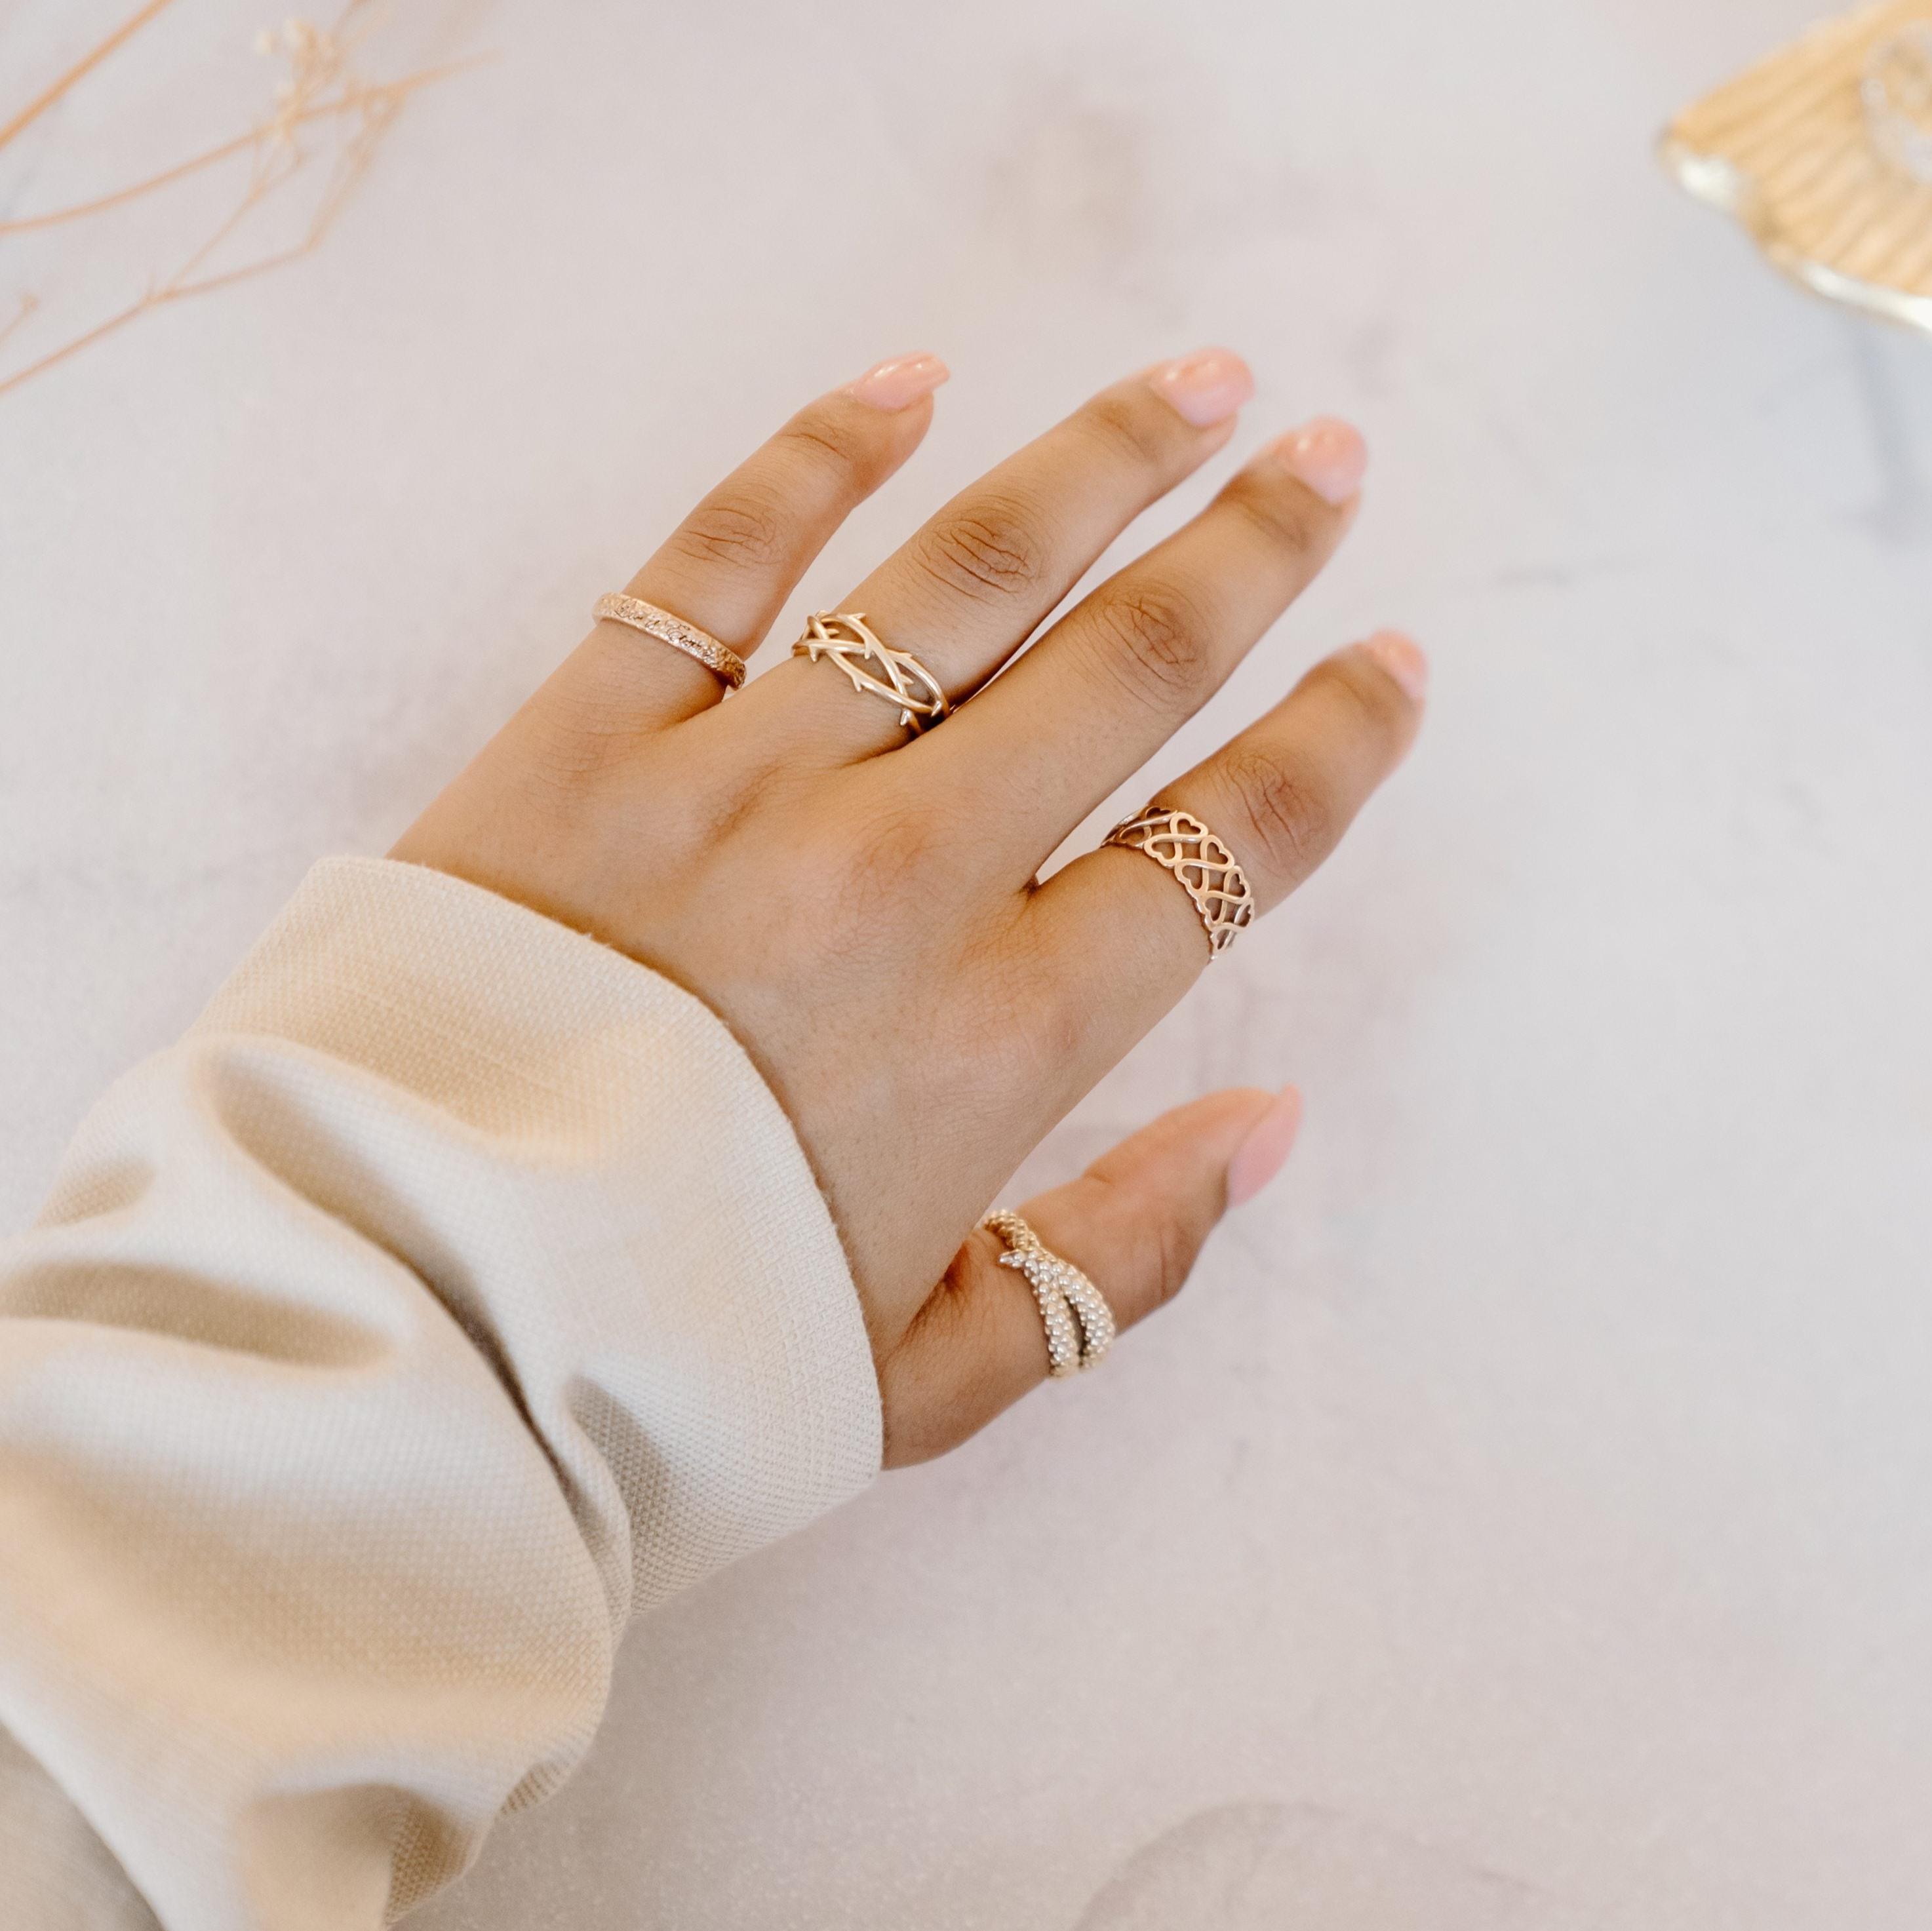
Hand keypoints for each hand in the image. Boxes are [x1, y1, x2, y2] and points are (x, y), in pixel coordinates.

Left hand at [392, 348, 1424, 1463]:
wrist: (390, 1322)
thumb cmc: (666, 1365)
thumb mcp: (925, 1375)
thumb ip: (1119, 1258)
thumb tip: (1270, 1130)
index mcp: (999, 1040)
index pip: (1222, 850)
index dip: (1331, 747)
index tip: (1393, 666)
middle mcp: (899, 880)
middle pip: (1127, 670)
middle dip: (1252, 555)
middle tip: (1328, 465)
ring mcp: (739, 788)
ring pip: (963, 576)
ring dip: (1101, 464)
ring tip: (1201, 386)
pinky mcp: (586, 735)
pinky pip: (723, 554)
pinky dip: (818, 454)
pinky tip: (912, 379)